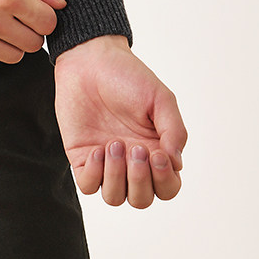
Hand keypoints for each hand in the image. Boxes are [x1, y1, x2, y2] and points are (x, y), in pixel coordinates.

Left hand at [54, 35, 185, 208]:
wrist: (90, 59)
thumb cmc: (128, 76)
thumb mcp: (161, 99)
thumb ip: (174, 131)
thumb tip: (176, 163)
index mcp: (156, 150)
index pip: (168, 187)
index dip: (165, 181)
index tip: (157, 154)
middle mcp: (131, 162)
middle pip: (142, 199)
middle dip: (140, 180)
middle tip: (134, 147)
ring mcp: (106, 161)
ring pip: (115, 197)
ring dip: (117, 177)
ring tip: (113, 144)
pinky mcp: (82, 156)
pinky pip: (88, 185)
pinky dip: (95, 174)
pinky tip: (97, 149)